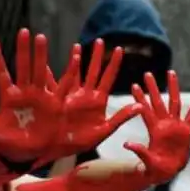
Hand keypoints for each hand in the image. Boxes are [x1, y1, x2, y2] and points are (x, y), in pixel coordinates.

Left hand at [0, 29, 73, 161]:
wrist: (27, 154)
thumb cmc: (7, 144)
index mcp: (8, 98)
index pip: (0, 73)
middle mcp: (24, 93)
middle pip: (22, 66)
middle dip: (22, 49)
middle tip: (23, 31)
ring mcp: (39, 97)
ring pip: (40, 70)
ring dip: (40, 55)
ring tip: (40, 37)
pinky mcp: (54, 105)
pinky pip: (62, 86)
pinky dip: (68, 72)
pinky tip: (74, 56)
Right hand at [46, 39, 142, 156]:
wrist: (61, 149)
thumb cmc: (82, 142)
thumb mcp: (104, 131)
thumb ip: (120, 118)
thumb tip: (140, 107)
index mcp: (98, 101)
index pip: (108, 78)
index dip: (113, 64)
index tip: (119, 49)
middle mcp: (84, 96)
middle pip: (93, 71)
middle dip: (96, 56)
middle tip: (100, 40)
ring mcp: (70, 96)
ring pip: (74, 73)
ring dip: (75, 59)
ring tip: (77, 46)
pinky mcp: (56, 100)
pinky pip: (54, 84)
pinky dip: (51, 74)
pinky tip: (49, 63)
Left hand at [124, 71, 189, 182]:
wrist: (165, 171)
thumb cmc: (153, 167)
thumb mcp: (145, 160)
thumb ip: (139, 151)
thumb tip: (126, 144)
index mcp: (154, 129)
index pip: (145, 110)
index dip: (140, 98)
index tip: (134, 85)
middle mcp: (164, 124)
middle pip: (158, 101)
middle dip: (153, 88)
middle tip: (147, 73)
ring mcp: (175, 125)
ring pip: (175, 102)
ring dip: (173, 88)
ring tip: (171, 73)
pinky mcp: (186, 129)